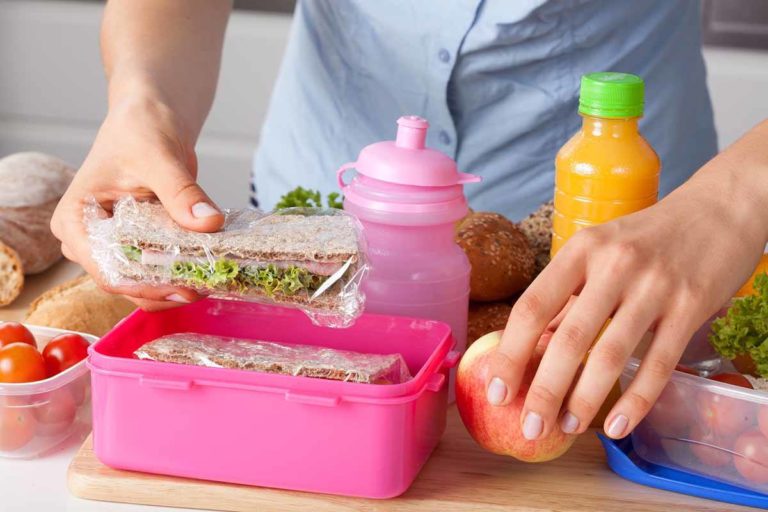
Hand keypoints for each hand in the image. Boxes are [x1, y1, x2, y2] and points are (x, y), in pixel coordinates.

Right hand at [51, 96, 224, 309]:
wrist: (151, 118)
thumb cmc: (140, 129)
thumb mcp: (160, 159)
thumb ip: (181, 193)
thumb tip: (209, 222)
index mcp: (75, 220)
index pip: (105, 268)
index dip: (143, 285)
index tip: (182, 287)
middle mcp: (88, 239)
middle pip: (124, 281)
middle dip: (163, 289)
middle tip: (203, 286)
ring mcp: (113, 244)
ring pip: (142, 281)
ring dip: (175, 284)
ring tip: (209, 281)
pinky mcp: (138, 244)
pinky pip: (157, 269)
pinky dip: (181, 272)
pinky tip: (207, 271)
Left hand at [485, 182, 765, 438]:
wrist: (719, 210)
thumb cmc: (647, 237)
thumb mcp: (599, 251)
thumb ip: (568, 297)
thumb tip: (529, 349)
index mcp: (581, 249)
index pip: (533, 306)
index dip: (510, 352)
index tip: (496, 391)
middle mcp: (614, 265)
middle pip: (569, 338)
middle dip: (543, 390)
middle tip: (529, 428)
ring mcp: (654, 287)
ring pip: (611, 355)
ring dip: (584, 401)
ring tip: (567, 428)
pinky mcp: (690, 307)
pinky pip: (659, 363)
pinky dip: (635, 400)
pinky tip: (616, 426)